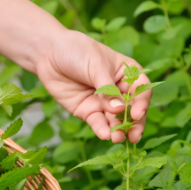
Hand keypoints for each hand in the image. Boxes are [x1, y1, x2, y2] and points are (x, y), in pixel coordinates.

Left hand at [35, 30, 150, 143]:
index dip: (141, 103)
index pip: (141, 91)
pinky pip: (97, 122)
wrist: (49, 54)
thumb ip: (107, 89)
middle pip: (131, 110)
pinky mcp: (87, 111)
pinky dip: (102, 130)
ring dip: (118, 130)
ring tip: (118, 138)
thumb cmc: (77, 52)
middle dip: (134, 123)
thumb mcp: (95, 66)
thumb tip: (118, 110)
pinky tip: (105, 135)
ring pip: (115, 120)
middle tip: (134, 136)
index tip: (136, 114)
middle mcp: (117, 90)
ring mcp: (102, 102)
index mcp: (126, 74)